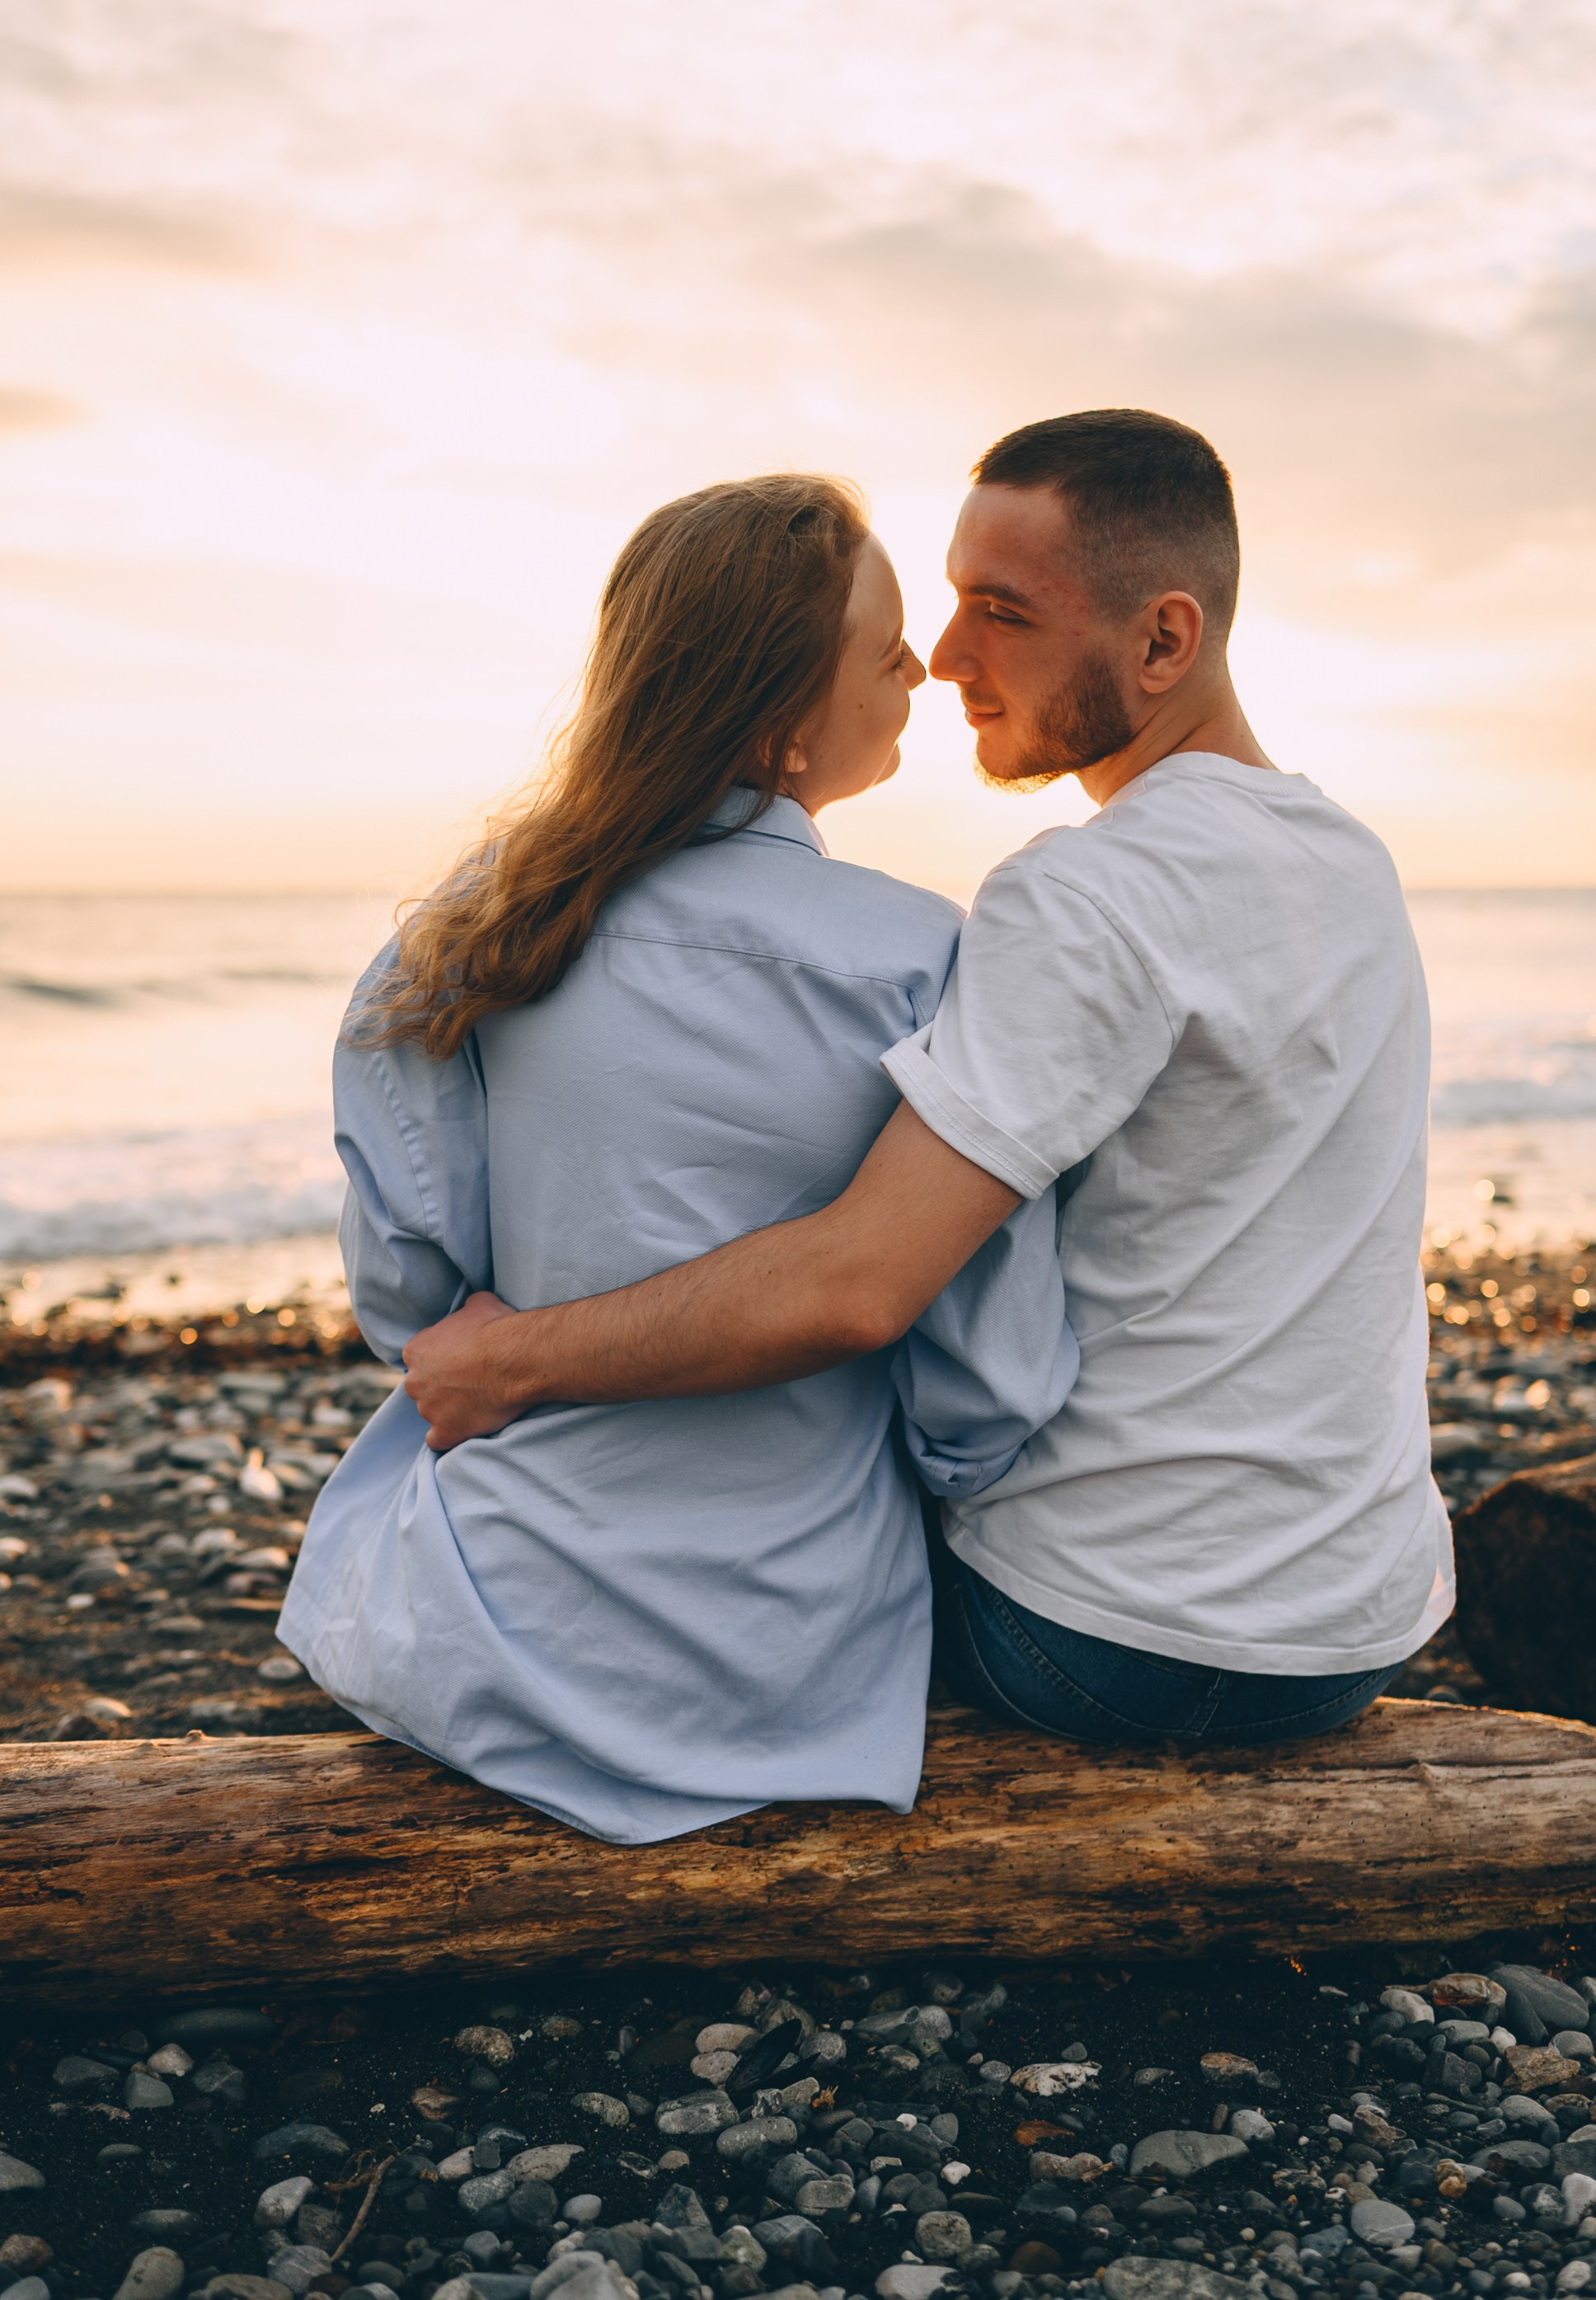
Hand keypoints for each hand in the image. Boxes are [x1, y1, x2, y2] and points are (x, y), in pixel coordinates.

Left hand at [402, 1290, 522, 1450]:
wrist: (518, 1359)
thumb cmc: (498, 1328)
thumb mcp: (479, 1303)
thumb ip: (464, 1311)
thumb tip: (469, 1309)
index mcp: (416, 1350)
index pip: (422, 1357)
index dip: (443, 1359)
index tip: (462, 1360)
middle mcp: (415, 1381)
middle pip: (423, 1386)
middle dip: (442, 1385)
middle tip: (471, 1381)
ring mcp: (429, 1409)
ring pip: (433, 1412)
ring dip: (450, 1409)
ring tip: (479, 1402)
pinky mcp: (447, 1432)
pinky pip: (437, 1441)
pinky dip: (448, 1436)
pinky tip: (464, 1428)